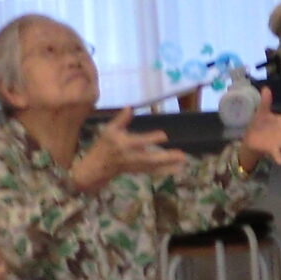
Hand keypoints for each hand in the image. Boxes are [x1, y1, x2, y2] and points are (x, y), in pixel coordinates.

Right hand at [69, 109, 187, 191]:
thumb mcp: (108, 130)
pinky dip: (164, 171)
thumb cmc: (104, 145)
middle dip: (165, 158)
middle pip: (149, 158)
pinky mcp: (138, 171)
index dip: (151, 139)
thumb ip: (121, 119)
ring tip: (183, 161)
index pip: (139, 142)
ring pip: (153, 167)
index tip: (164, 136)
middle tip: (181, 155)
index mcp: (122, 144)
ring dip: (169, 165)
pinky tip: (177, 169)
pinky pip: (152, 172)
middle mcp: (130, 156)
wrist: (97, 167)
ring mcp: (135, 165)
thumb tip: (130, 107)